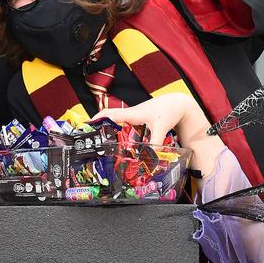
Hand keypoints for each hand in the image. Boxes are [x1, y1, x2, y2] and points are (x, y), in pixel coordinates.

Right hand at [93, 93, 212, 146]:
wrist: (179, 103)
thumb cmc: (169, 111)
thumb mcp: (162, 128)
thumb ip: (155, 143)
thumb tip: (150, 158)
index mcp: (132, 113)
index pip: (108, 114)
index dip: (96, 120)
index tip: (84, 128)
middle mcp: (131, 113)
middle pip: (109, 118)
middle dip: (98, 126)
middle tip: (88, 139)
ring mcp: (135, 116)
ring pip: (117, 121)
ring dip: (108, 128)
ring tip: (99, 142)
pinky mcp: (140, 119)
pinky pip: (125, 124)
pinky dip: (119, 131)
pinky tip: (119, 141)